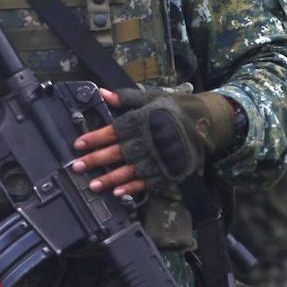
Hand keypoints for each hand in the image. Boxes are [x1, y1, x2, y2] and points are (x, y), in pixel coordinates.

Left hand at [72, 88, 234, 196]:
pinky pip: (149, 181)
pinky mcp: (170, 171)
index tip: (78, 144)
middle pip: (119, 152)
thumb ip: (126, 98)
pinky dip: (134, 188)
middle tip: (77, 166)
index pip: (114, 130)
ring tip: (93, 185)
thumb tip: (102, 93)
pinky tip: (119, 193)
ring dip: (111, 179)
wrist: (209, 122)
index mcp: (144, 120)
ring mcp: (161, 158)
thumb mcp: (152, 97)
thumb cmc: (176, 108)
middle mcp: (151, 140)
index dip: (95, 137)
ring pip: (131, 170)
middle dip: (96, 160)